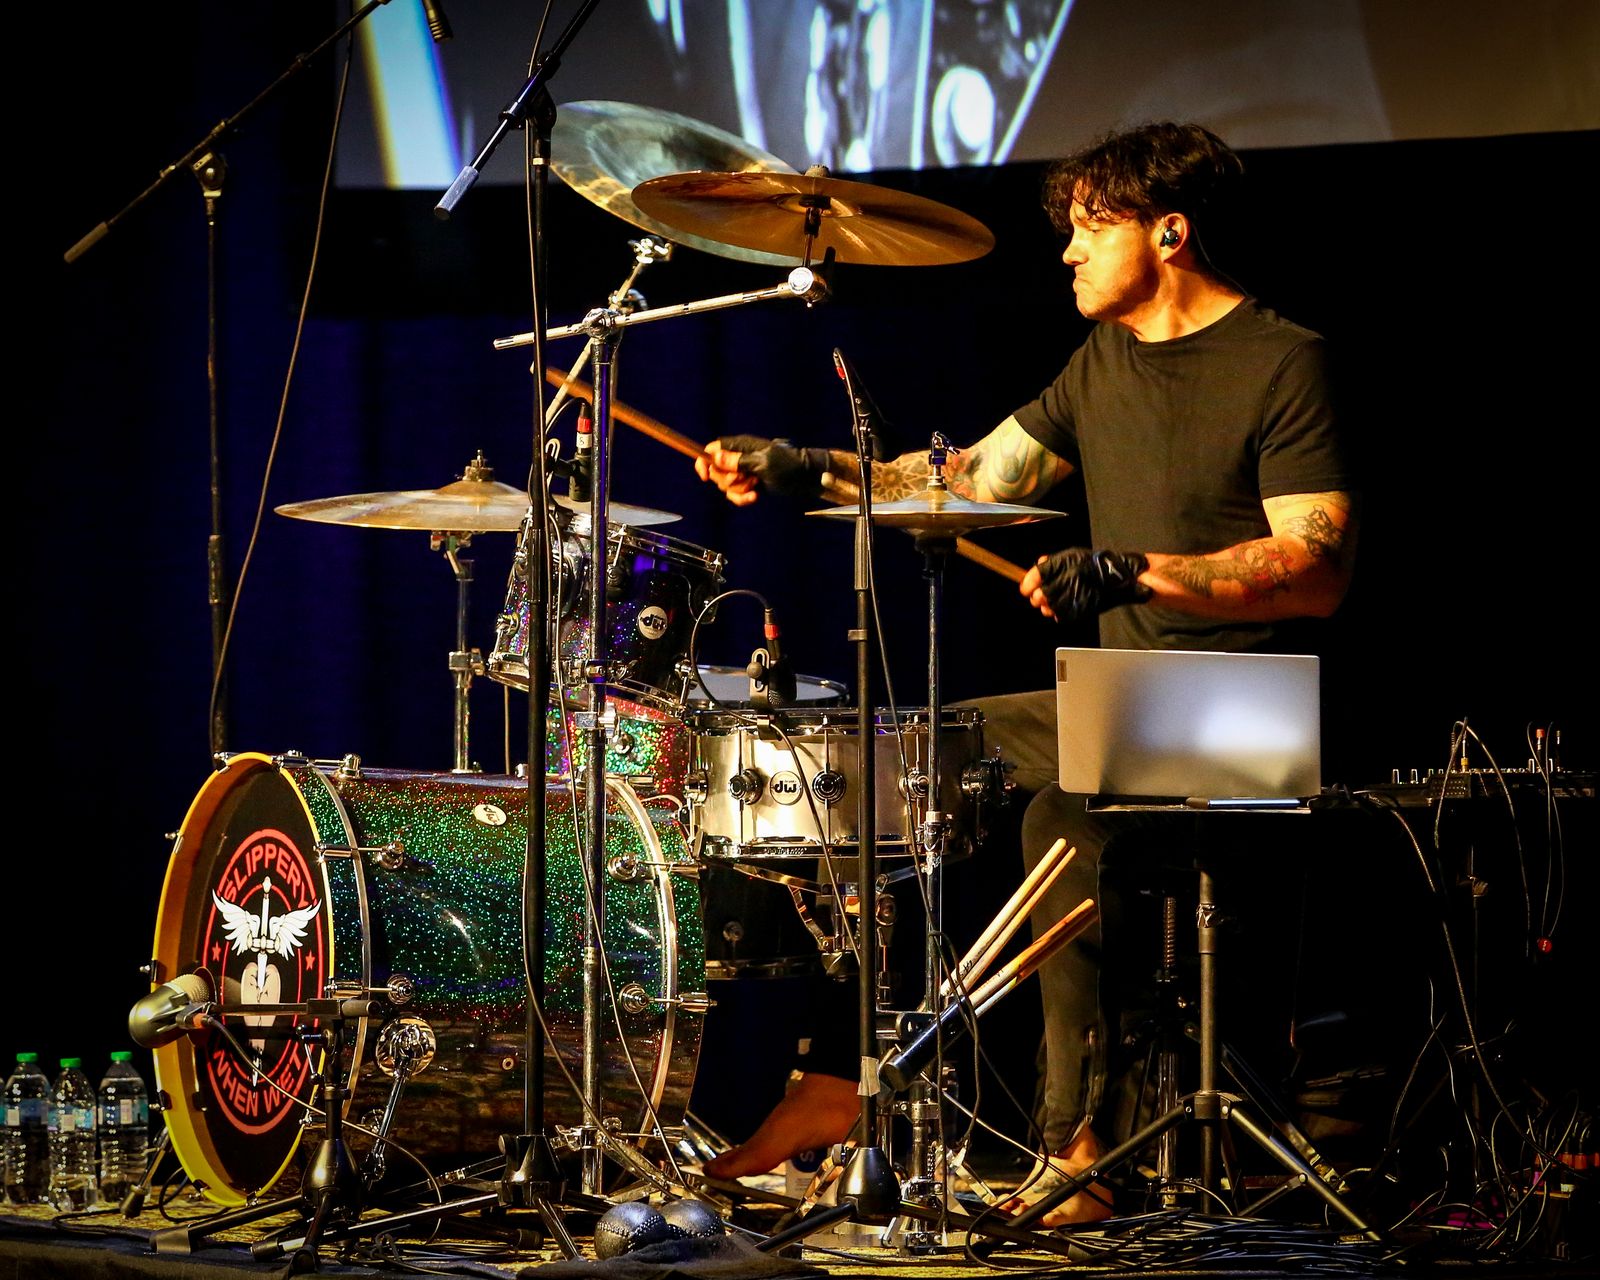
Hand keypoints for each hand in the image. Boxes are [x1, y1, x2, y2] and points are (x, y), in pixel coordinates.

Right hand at [694, 435, 829, 505]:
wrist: (805, 478)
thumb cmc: (787, 466)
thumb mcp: (762, 463)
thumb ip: (738, 461)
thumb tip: (715, 457)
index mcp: (740, 446)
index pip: (711, 449)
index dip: (704, 462)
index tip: (706, 477)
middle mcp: (738, 458)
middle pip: (716, 471)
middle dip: (728, 480)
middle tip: (746, 478)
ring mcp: (744, 472)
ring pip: (725, 485)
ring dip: (738, 490)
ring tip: (755, 486)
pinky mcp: (749, 484)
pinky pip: (735, 494)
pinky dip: (743, 498)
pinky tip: (756, 496)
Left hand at [1020, 548, 1151, 620]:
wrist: (1115, 578)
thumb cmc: (1092, 565)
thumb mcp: (1069, 556)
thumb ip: (1050, 563)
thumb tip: (1037, 566)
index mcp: (1060, 566)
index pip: (1034, 578)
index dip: (1027, 585)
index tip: (1026, 588)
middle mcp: (1063, 582)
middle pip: (1038, 596)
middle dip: (1037, 597)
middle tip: (1042, 594)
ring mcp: (1070, 599)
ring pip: (1047, 608)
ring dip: (1047, 606)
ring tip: (1055, 599)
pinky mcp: (1077, 611)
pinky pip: (1059, 616)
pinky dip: (1059, 612)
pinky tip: (1065, 604)